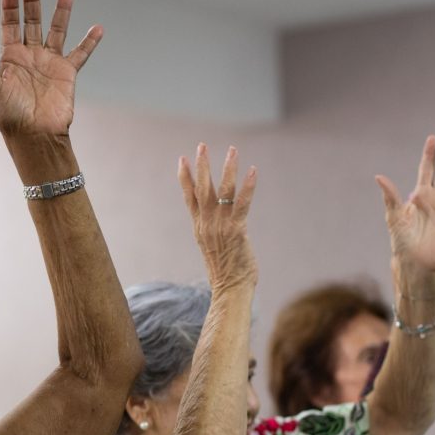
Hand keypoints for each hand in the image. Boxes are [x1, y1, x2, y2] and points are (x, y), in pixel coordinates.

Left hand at [0, 0, 100, 139]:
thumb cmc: (10, 116)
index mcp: (10, 58)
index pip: (10, 24)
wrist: (35, 137)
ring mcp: (49, 63)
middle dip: (32, 1)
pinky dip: (89, 42)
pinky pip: (80, 54)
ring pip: (57, 30)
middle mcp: (30, 56)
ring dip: (62, 11)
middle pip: (32, 21)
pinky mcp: (67, 73)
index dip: (10, 6)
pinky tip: (98, 28)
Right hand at [178, 144, 257, 291]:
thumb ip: (213, 230)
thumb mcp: (213, 247)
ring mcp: (220, 226)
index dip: (185, 177)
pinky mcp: (237, 230)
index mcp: (199, 227)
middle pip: (202, 189)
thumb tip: (217, 221)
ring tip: (232, 150)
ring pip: (223, 192)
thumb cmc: (225, 271)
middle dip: (201, 166)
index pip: (189, 197)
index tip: (181, 159)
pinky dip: (248, 187)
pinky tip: (252, 171)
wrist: (229, 288)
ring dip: (227, 169)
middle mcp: (206, 224)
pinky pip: (242, 204)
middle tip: (201, 146)